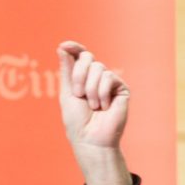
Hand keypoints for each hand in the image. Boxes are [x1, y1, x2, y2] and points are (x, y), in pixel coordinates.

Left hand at [57, 41, 131, 184]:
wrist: (91, 139)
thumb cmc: (77, 122)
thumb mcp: (67, 94)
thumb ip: (67, 70)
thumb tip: (62, 46)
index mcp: (81, 79)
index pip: (80, 57)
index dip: (74, 48)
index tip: (65, 45)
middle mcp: (95, 78)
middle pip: (88, 58)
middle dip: (79, 75)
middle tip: (78, 94)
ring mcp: (109, 83)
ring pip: (98, 68)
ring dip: (90, 89)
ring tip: (93, 106)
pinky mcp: (121, 89)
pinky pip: (110, 77)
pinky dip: (102, 93)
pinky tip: (104, 107)